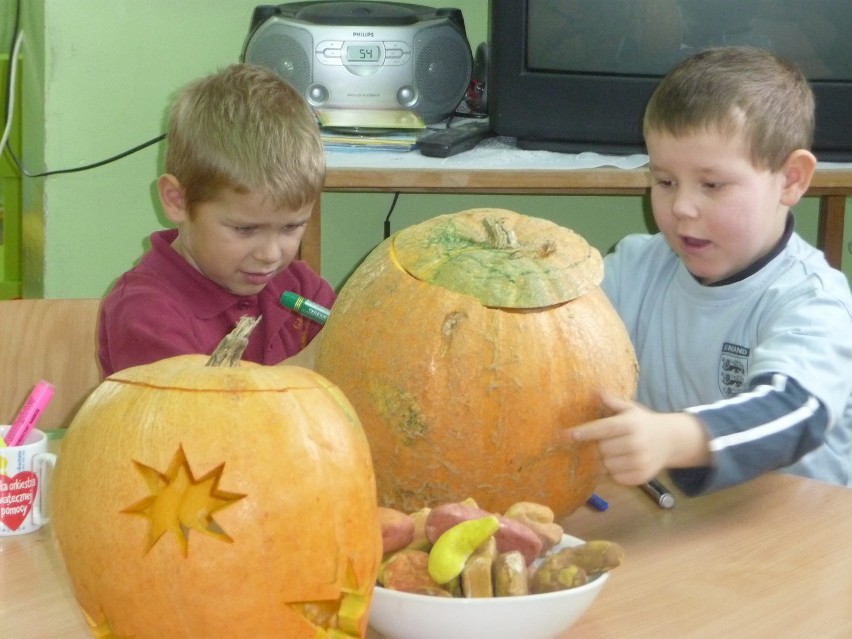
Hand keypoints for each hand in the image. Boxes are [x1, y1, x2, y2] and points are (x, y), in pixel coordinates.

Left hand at [568, 391, 709, 485]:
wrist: (670, 440)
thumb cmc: (643, 423)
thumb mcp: (630, 409)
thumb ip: (612, 402)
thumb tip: (597, 391)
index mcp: (630, 424)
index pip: (602, 429)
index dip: (584, 432)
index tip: (568, 434)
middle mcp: (636, 443)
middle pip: (601, 449)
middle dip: (599, 446)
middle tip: (608, 441)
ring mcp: (640, 461)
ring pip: (607, 465)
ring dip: (606, 459)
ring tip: (617, 451)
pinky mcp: (641, 476)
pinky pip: (616, 477)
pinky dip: (615, 471)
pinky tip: (623, 462)